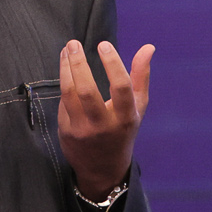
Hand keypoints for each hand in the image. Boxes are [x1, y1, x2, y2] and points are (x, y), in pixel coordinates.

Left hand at [57, 39, 151, 199]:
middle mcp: (104, 125)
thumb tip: (148, 47)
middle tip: (74, 43)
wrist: (103, 169)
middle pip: (87, 90)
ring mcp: (83, 129)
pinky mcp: (66, 131)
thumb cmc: (123, 130)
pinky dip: (64, 82)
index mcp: (126, 118)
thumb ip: (141, 76)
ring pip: (69, 94)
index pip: (121, 87)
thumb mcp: (137, 107)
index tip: (104, 44)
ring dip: (65, 68)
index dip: (112, 64)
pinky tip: (65, 69)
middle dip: (78, 63)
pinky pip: (63, 101)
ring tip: (66, 50)